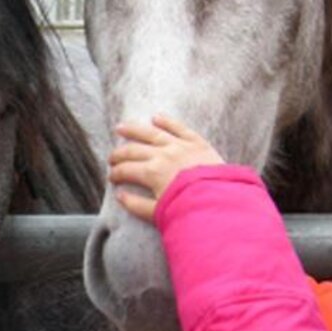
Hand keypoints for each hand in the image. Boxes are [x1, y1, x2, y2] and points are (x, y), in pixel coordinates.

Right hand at [108, 114, 223, 221]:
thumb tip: (119, 195)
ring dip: (134, 129)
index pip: (126, 170)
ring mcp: (179, 146)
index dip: (115, 174)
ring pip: (152, 133)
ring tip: (121, 127)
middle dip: (119, 154)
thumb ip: (136, 205)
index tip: (111, 178)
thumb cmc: (188, 209)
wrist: (220, 201)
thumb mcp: (158, 213)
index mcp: (151, 172)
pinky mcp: (196, 142)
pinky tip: (155, 118)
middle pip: (133, 150)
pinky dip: (167, 122)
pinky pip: (179, 128)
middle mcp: (162, 154)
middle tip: (111, 158)